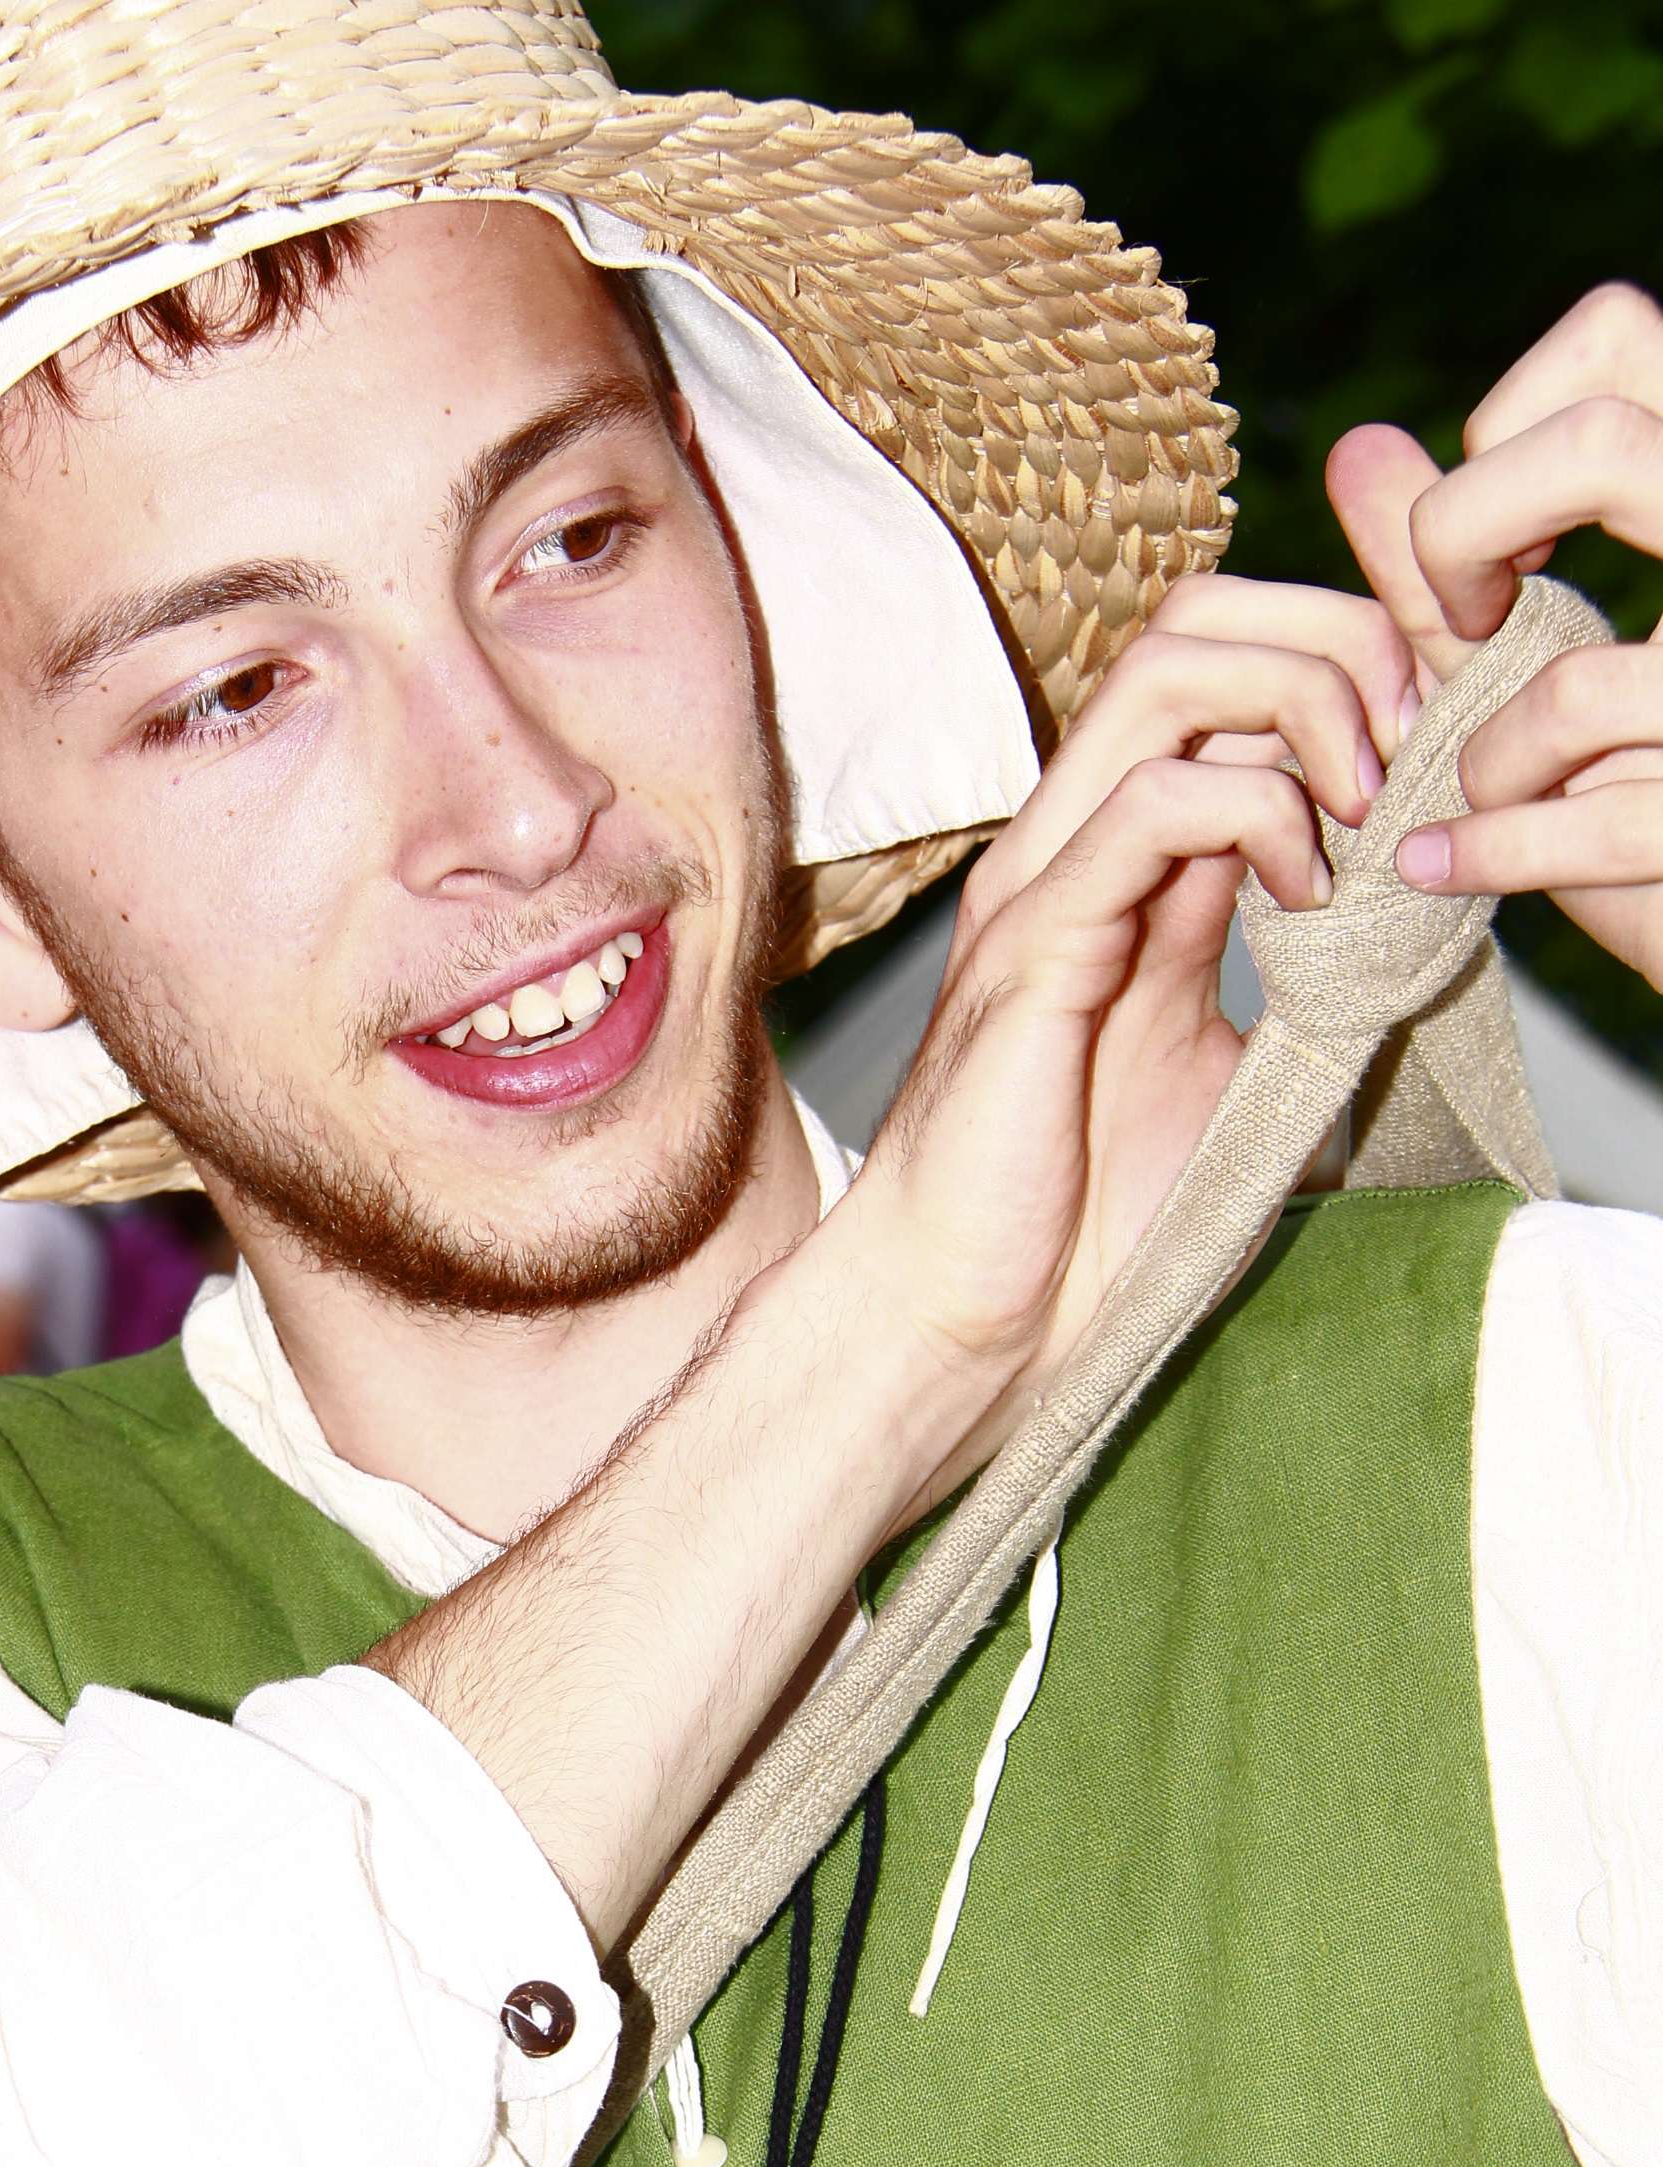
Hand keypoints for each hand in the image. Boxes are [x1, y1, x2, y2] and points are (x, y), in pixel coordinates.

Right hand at [867, 571, 1413, 1428]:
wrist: (966, 1318)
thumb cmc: (1076, 1220)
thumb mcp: (1226, 1062)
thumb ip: (1285, 963)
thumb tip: (1396, 899)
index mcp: (1121, 860)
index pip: (1220, 663)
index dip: (1337, 657)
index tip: (1423, 748)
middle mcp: (1075, 841)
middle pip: (1196, 624)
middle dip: (1333, 646)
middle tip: (1406, 749)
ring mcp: (1048, 882)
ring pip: (1172, 678)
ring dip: (1307, 710)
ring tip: (1364, 807)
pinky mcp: (1036, 945)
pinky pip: (1149, 809)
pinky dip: (1257, 818)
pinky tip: (1303, 895)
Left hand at [1327, 282, 1662, 990]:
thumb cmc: (1628, 771)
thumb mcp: (1529, 655)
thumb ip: (1448, 561)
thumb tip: (1355, 445)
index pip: (1621, 338)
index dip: (1512, 423)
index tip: (1483, 536)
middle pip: (1602, 444)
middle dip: (1469, 537)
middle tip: (1455, 626)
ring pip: (1571, 683)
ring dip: (1483, 758)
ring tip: (1478, 792)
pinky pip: (1583, 830)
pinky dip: (1483, 854)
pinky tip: (1435, 864)